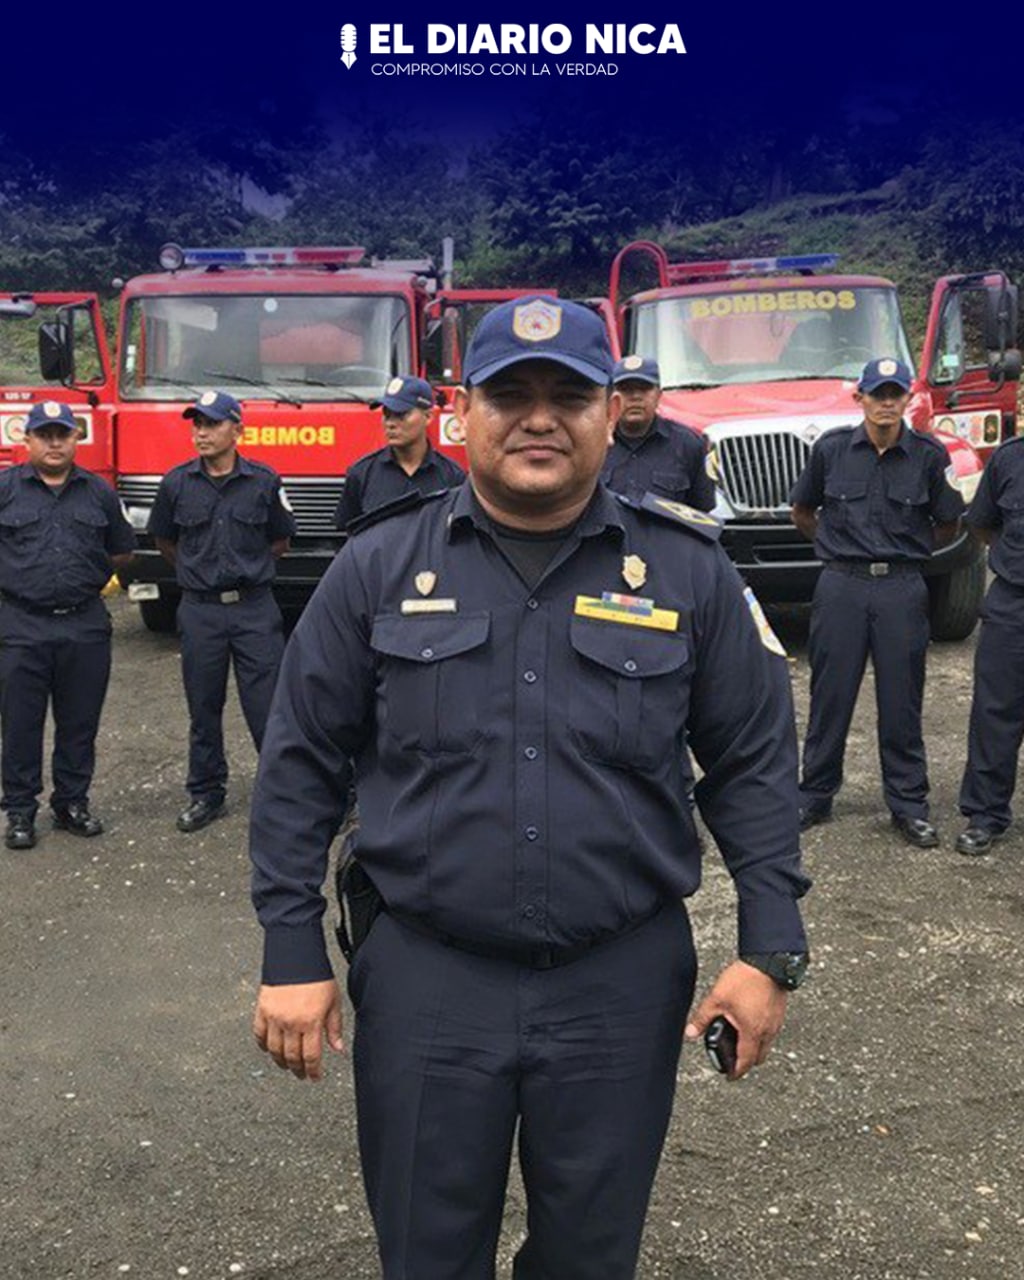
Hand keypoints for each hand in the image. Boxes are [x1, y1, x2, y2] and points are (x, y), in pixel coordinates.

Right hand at [253, 979, 343, 1081]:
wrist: (297, 957)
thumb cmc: (317, 977)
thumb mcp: (333, 1002)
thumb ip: (334, 1027)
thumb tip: (338, 1049)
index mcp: (311, 1022)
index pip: (312, 1056)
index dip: (313, 1071)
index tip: (315, 1077)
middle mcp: (292, 1023)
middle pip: (292, 1057)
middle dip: (298, 1070)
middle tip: (302, 1074)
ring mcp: (275, 1018)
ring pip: (275, 1050)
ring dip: (281, 1062)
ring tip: (287, 1066)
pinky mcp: (262, 1011)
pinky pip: (259, 1035)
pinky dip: (263, 1046)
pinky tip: (269, 1049)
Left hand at [684, 960, 788, 1079]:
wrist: (769, 962)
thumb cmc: (746, 979)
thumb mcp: (717, 999)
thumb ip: (702, 1018)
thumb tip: (690, 1033)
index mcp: (752, 1032)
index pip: (746, 1062)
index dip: (737, 1072)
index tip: (730, 1076)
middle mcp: (767, 1031)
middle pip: (759, 1057)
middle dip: (746, 1061)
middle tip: (733, 1058)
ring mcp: (776, 1022)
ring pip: (766, 1044)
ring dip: (753, 1046)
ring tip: (738, 1037)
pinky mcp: (779, 1012)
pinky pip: (770, 1031)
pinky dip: (760, 1032)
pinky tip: (749, 1020)